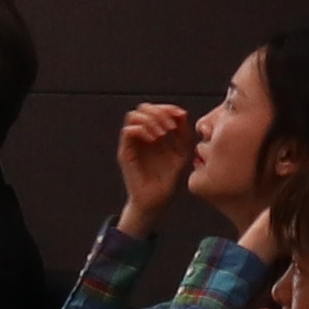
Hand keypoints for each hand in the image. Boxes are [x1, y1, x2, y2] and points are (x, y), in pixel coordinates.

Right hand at [112, 100, 195, 225]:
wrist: (157, 200)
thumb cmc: (168, 179)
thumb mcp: (182, 152)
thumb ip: (183, 133)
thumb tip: (181, 113)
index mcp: (155, 133)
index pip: (156, 109)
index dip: (167, 107)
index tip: (179, 115)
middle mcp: (143, 136)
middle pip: (143, 108)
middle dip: (158, 112)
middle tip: (170, 126)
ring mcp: (133, 143)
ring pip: (133, 116)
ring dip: (150, 120)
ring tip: (162, 134)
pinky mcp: (125, 152)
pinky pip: (128, 131)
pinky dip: (142, 130)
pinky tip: (153, 140)